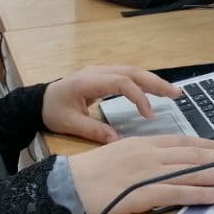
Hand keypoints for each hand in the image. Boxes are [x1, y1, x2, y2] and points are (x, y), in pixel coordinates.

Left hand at [42, 65, 180, 143]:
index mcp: (88, 82)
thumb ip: (94, 131)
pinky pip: (126, 76)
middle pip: (132, 72)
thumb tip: (118, 142)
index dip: (138, 97)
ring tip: (172, 92)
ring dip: (152, 81)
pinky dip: (142, 83)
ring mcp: (100, 72)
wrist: (37, 101)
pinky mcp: (102, 77)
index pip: (121, 83)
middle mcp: (97, 72)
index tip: (149, 115)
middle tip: (176, 94)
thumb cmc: (52, 111)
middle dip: (155, 82)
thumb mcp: (70, 124)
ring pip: (132, 71)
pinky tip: (155, 92)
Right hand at [67, 135, 213, 213]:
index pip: (184, 143)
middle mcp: (152, 154)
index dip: (209, 147)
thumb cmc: (90, 171)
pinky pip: (180, 193)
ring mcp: (150, 173)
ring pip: (193, 172)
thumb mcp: (120, 153)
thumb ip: (143, 156)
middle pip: (195, 155)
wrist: (70, 182)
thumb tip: (163, 162)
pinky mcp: (146, 192)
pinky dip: (202, 193)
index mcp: (145, 143)